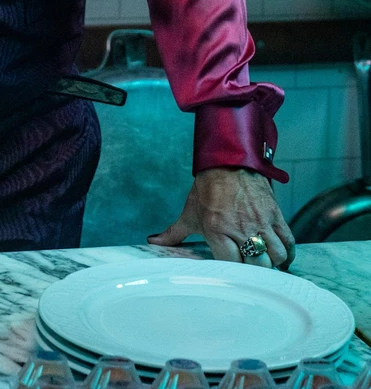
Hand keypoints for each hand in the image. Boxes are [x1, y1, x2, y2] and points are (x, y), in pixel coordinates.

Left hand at [147, 166, 295, 268]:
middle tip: (254, 275)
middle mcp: (241, 229)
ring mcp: (260, 222)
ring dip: (273, 264)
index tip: (235, 280)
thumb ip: (173, 233)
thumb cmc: (207, 189)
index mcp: (218, 230)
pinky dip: (287, 253)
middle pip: (258, 266)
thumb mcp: (189, 212)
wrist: (227, 161)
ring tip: (267, 266)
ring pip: (276, 256)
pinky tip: (280, 257)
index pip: (233, 266)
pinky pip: (287, 241)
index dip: (235, 276)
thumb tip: (153, 242)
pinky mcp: (275, 214)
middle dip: (257, 274)